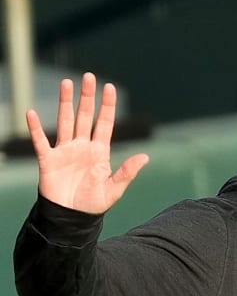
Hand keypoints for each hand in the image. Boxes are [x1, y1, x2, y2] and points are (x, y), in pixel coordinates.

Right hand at [26, 72, 148, 213]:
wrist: (72, 219)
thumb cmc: (93, 204)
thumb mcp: (114, 189)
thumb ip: (127, 172)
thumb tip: (146, 156)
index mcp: (100, 151)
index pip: (105, 123)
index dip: (107, 106)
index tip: (110, 87)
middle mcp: (83, 147)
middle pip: (85, 116)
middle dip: (87, 97)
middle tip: (89, 76)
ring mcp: (65, 151)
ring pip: (65, 121)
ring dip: (66, 103)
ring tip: (67, 83)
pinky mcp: (49, 161)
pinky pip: (41, 142)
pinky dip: (36, 128)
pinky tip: (32, 113)